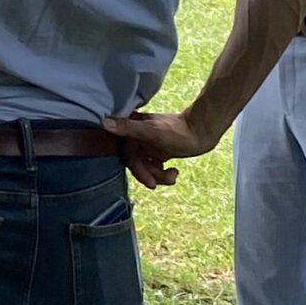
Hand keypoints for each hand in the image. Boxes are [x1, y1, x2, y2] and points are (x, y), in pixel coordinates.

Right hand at [102, 108, 218, 189]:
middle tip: (162, 181)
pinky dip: (163, 174)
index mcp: (132, 129)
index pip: (126, 155)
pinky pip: (154, 168)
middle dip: (150, 174)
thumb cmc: (178, 131)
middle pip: (136, 164)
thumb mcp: (151, 130)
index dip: (136, 169)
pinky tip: (174, 172)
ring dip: (159, 176)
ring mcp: (148, 145)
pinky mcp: (158, 152)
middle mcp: (137, 137)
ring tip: (173, 175)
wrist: (202, 131)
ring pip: (146, 168)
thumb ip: (127, 127)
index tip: (148, 181)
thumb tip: (103, 122)